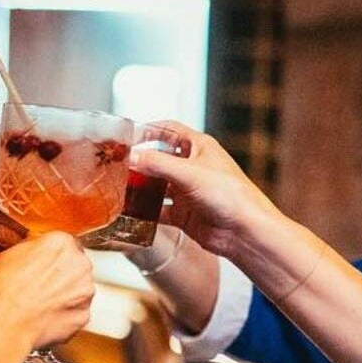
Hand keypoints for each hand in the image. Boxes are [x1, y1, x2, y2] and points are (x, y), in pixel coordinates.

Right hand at [0, 231, 94, 350]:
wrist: (1, 324)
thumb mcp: (7, 256)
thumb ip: (31, 251)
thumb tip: (32, 256)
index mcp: (59, 243)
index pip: (64, 245)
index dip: (50, 257)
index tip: (42, 265)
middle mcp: (78, 264)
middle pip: (75, 266)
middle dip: (60, 275)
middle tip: (38, 285)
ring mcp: (84, 291)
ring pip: (78, 290)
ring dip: (64, 295)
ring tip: (39, 302)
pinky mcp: (83, 315)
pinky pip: (76, 312)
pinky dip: (64, 315)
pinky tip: (44, 317)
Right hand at [128, 123, 282, 260]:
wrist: (244, 232)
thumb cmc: (230, 196)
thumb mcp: (189, 173)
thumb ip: (157, 164)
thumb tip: (131, 157)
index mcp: (199, 148)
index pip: (169, 130)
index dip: (148, 130)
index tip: (127, 136)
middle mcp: (193, 167)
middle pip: (159, 158)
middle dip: (139, 161)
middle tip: (117, 164)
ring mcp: (188, 191)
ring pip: (157, 185)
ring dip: (140, 186)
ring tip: (119, 187)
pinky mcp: (185, 213)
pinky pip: (159, 209)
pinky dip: (146, 210)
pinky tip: (132, 212)